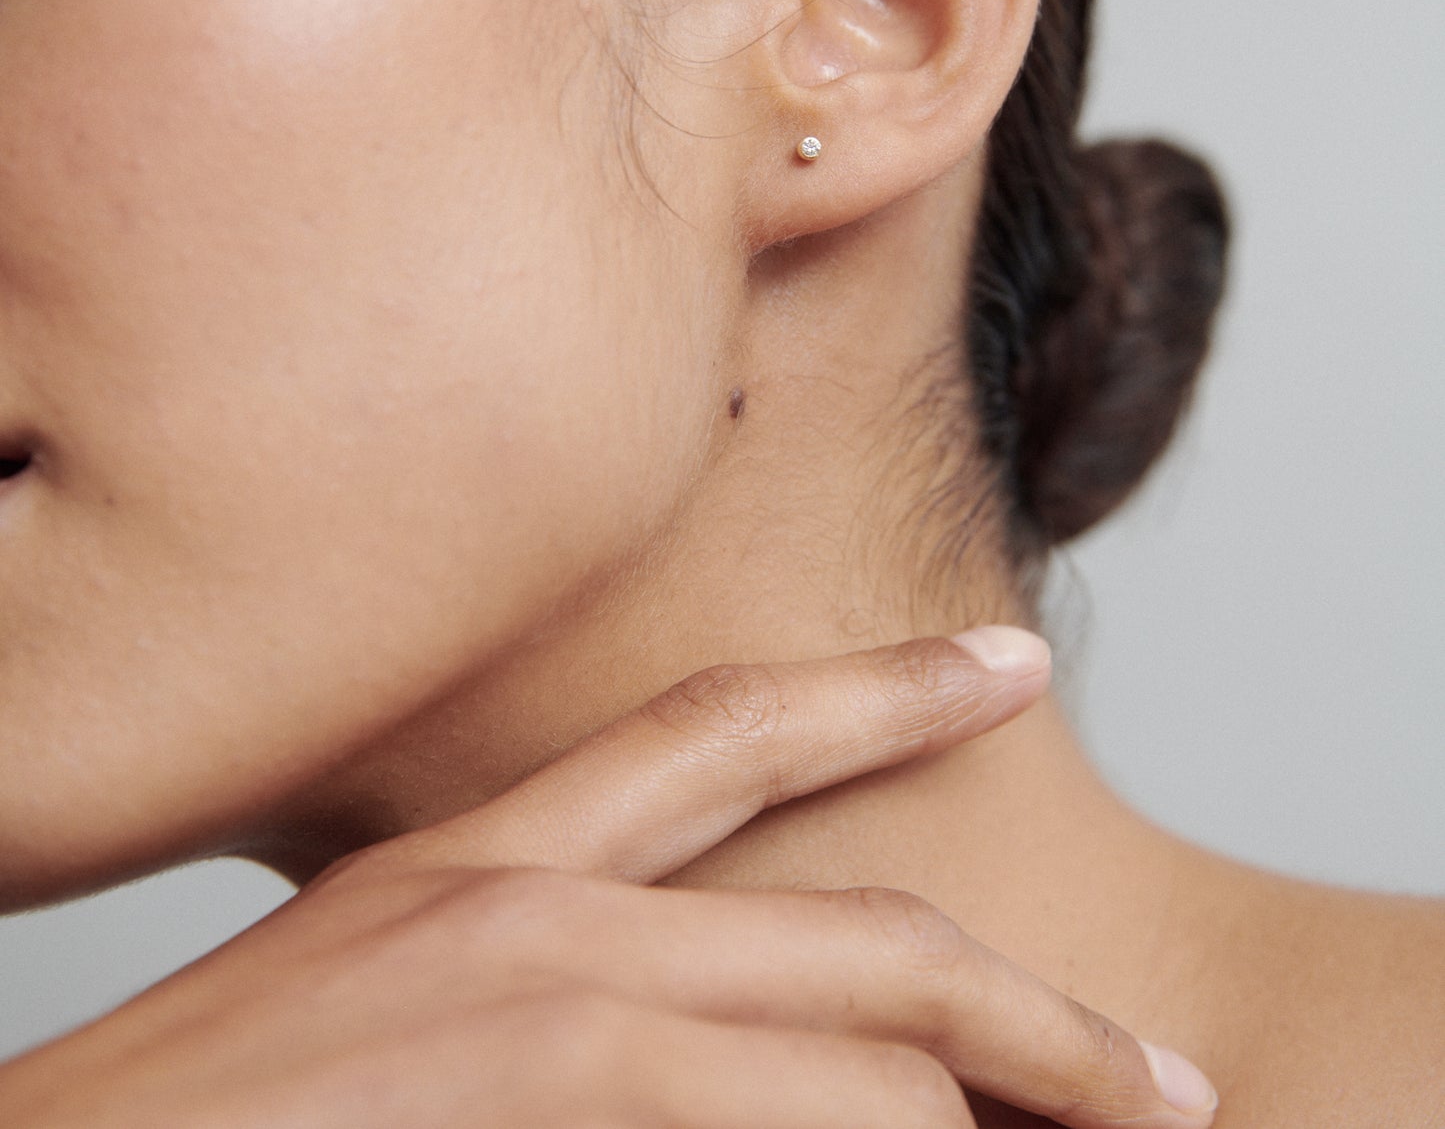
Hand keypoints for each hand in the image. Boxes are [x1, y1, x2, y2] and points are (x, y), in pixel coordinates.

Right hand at [0, 629, 1216, 1126]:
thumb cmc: (195, 1111)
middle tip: (1155, 1072)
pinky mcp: (548, 1123)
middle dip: (1033, 1013)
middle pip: (864, 936)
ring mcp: (550, 1025)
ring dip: (963, 1127)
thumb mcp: (379, 988)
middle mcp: (535, 920)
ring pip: (862, 1069)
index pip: (723, 727)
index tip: (1005, 666)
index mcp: (485, 864)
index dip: (883, 688)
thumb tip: (686, 1000)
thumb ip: (528, 953)